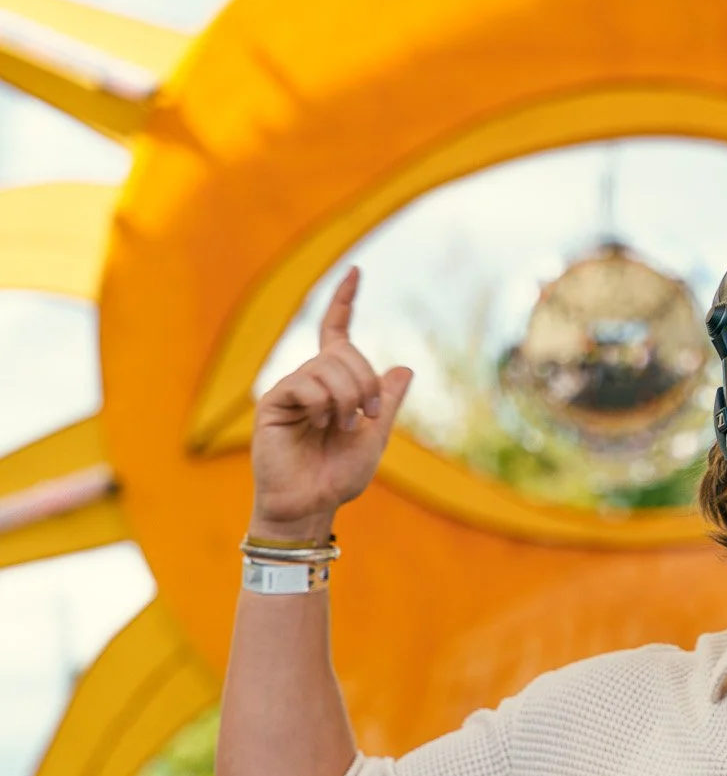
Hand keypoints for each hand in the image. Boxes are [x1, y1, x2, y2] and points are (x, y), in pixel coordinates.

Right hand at [250, 267, 412, 539]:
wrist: (312, 504)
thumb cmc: (339, 476)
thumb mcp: (376, 437)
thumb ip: (386, 403)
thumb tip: (404, 368)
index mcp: (333, 383)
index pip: (336, 333)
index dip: (344, 302)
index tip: (356, 271)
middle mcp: (309, 379)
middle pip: (344, 352)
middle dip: (365, 381)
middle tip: (366, 415)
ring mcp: (290, 389)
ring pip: (328, 367)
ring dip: (347, 398)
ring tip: (341, 426)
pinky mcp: (273, 402)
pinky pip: (306, 384)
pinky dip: (323, 404)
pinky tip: (320, 423)